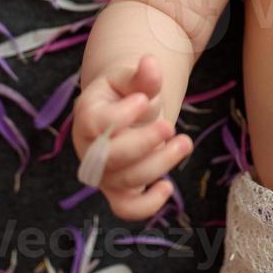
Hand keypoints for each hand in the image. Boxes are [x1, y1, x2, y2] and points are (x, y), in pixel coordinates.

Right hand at [71, 54, 191, 220]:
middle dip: (144, 143)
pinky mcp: (118, 191)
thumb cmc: (128, 93)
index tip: (145, 99)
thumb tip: (151, 63)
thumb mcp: (133, 79)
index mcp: (87, 115)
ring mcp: (103, 172)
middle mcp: (90, 149)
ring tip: (185, 142)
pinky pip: (126, 209)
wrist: (125, 112)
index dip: (121, 116)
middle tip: (170, 126)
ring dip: (159, 164)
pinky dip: (147, 205)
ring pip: (125, 180)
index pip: (96, 123)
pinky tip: (168, 187)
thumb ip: (143, 76)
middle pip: (110, 157)